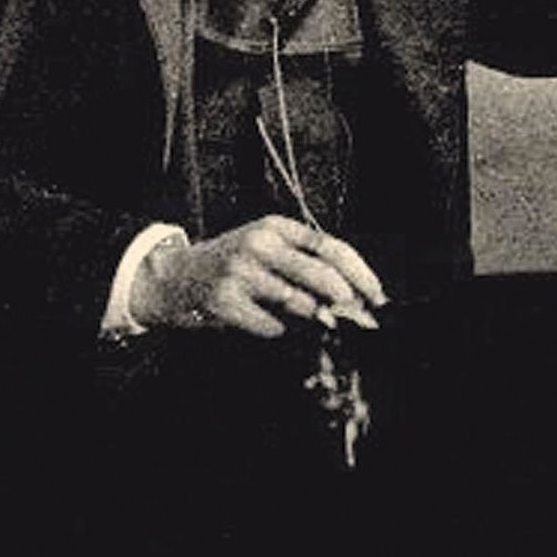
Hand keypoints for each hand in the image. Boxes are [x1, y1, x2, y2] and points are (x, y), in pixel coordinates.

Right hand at [129, 215, 386, 338]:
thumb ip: (304, 262)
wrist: (179, 277)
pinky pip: (272, 326)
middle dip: (345, 300)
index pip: (330, 245)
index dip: (359, 272)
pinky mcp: (225, 302)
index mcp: (275, 226)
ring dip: (314, 320)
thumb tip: (352, 295)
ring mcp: (240, 272)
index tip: (377, 294)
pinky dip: (280, 331)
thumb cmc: (236, 264)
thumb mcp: (268, 247)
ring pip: (298, 303)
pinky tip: (272, 324)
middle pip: (319, 273)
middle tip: (358, 317)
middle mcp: (259, 243)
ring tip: (314, 322)